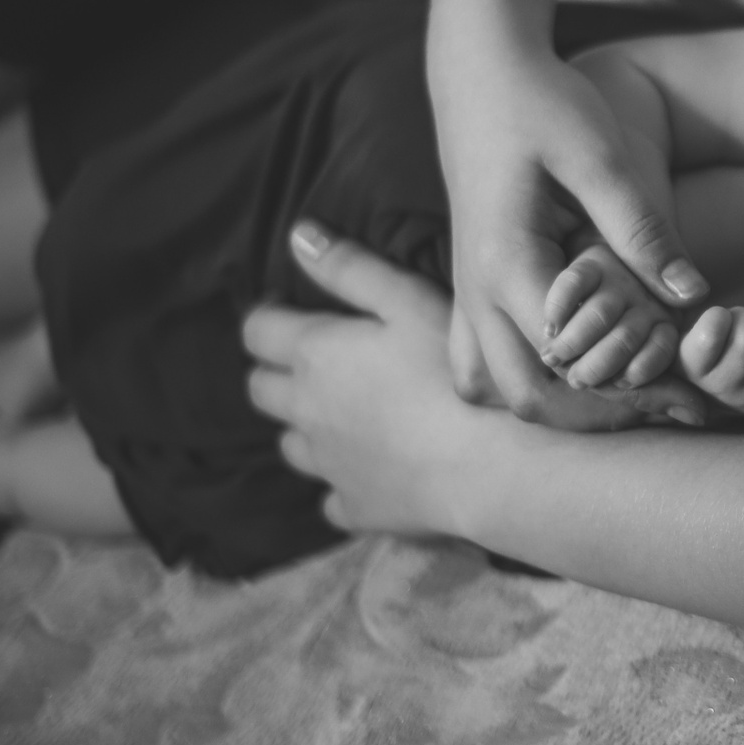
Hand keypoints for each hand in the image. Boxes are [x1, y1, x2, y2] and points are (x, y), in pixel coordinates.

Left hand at [243, 230, 490, 534]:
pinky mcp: (356, 508)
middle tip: (316, 359)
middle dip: (277, 371)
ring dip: (307, 426)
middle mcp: (306, 412)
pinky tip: (372, 468)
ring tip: (346, 413)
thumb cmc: (449, 370)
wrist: (485, 463)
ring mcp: (328, 466)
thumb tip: (298, 236)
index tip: (290, 310)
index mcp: (315, 355)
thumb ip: (350, 269)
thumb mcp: (407, 300)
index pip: (258, 331)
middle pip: (261, 390)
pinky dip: (342, 481)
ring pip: (291, 445)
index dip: (269, 317)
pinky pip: (331, 497)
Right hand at [434, 41, 709, 423]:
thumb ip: (642, 229)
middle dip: (599, 413)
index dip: (634, 381)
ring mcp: (464, 289)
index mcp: (507, 263)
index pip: (572, 359)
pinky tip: (574, 363)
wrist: (480, 67)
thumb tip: (694, 296)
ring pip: (495, 388)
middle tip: (665, 403)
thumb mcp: (600, 157)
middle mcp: (475, 289)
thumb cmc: (544, 101)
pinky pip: (480, 360)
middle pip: (531, 397)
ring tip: (621, 391)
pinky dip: (523, 379)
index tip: (691, 390)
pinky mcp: (468, 280)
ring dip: (555, 404)